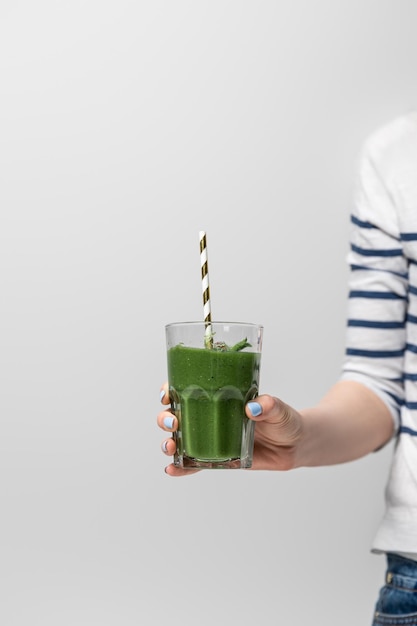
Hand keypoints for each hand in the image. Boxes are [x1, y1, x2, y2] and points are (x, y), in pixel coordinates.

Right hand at [157, 382, 303, 474]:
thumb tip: (254, 408)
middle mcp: (209, 415)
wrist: (294, 445)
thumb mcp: (279, 409)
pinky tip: (172, 469)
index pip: (186, 388)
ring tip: (171, 446)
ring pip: (180, 438)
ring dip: (169, 441)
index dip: (170, 390)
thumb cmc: (284, 420)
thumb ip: (269, 405)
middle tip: (172, 422)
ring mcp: (211, 438)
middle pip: (176, 414)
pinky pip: (194, 463)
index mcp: (219, 396)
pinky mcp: (217, 458)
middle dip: (165, 417)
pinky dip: (181, 467)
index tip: (167, 394)